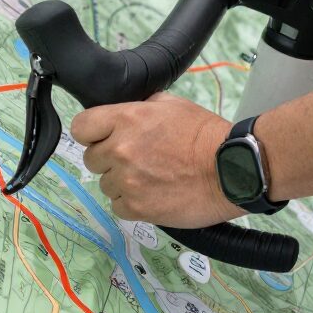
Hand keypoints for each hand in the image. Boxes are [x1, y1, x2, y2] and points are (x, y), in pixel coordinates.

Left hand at [71, 93, 239, 226]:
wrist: (231, 170)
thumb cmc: (205, 134)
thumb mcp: (170, 104)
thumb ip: (140, 107)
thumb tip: (125, 112)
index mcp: (125, 119)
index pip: (81, 127)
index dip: (91, 133)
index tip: (102, 138)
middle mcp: (120, 150)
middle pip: (91, 159)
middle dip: (108, 159)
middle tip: (134, 159)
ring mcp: (127, 181)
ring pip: (105, 184)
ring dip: (121, 182)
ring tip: (149, 178)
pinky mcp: (137, 208)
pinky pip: (117, 206)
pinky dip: (131, 203)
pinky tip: (151, 195)